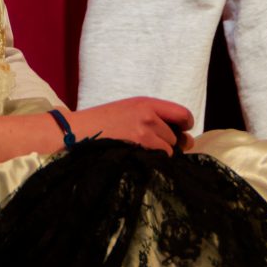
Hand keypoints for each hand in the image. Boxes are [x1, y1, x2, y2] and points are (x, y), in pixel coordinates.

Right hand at [70, 96, 195, 153]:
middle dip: (168, 144)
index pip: (183, 114)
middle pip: (175, 137)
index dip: (185, 125)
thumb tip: (189, 142)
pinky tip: (136, 159)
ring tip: (138, 151)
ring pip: (168, 151)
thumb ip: (157, 119)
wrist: (77, 132)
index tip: (181, 132)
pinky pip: (159, 160)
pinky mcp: (137, 149)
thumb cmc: (102, 123)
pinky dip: (153, 163)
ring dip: (159, 155)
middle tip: (147, 145)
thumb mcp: (129, 110)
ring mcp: (143, 134)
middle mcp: (148, 116)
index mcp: (146, 103)